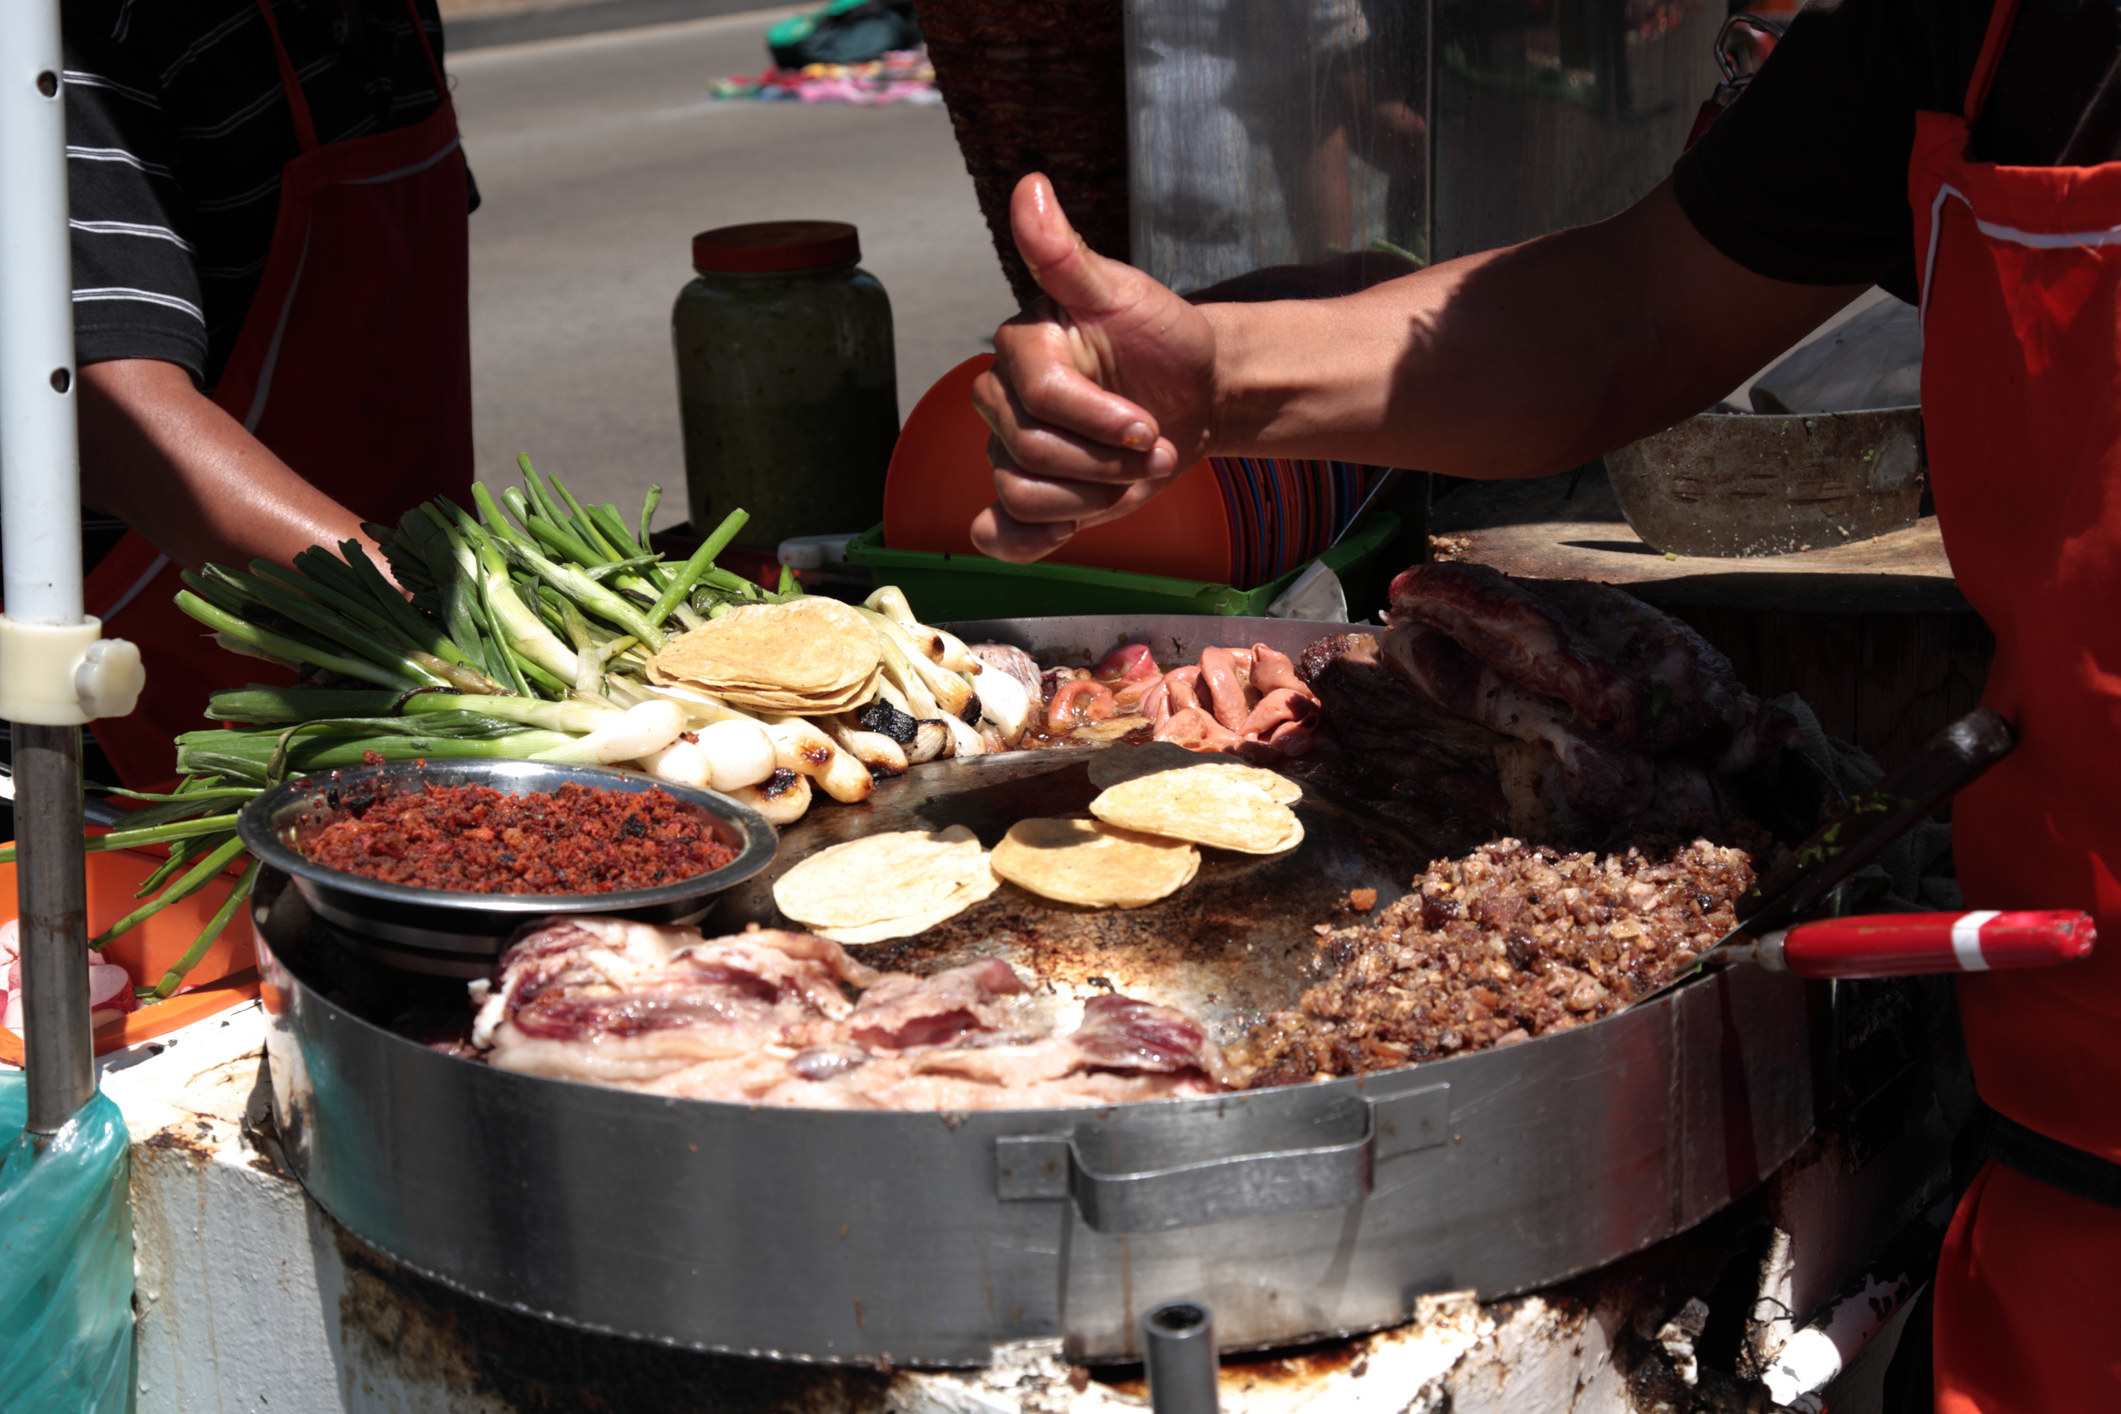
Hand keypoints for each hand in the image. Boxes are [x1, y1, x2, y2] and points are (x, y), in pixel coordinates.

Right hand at [969, 174, 1218, 561]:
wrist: (1195, 392)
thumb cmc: (1163, 338)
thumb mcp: (1126, 293)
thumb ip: (1068, 253)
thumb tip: (1030, 188)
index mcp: (1021, 347)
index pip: (1041, 397)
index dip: (1098, 420)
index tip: (1149, 424)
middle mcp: (1005, 398)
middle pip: (1029, 451)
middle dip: (1104, 459)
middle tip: (1154, 445)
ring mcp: (1013, 449)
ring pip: (1023, 493)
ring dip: (1091, 496)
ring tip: (1134, 473)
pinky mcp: (1031, 492)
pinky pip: (1000, 530)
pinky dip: (1023, 541)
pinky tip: (1061, 532)